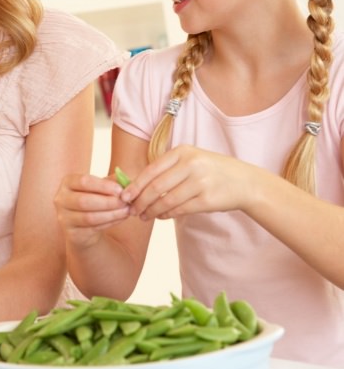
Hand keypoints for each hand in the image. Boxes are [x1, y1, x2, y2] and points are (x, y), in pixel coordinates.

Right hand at [54, 173, 130, 247]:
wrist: (83, 225)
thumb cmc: (93, 200)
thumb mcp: (100, 188)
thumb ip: (110, 182)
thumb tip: (123, 180)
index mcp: (67, 182)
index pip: (83, 181)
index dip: (103, 186)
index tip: (120, 190)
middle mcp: (61, 199)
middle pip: (84, 201)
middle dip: (108, 202)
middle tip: (125, 202)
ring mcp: (64, 218)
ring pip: (89, 217)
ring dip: (111, 214)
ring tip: (126, 211)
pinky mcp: (71, 233)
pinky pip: (92, 229)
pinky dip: (110, 223)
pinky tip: (120, 218)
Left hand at [120, 145, 251, 219]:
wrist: (245, 182)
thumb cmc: (211, 171)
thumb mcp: (191, 160)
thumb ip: (167, 168)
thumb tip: (136, 185)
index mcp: (183, 151)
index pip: (151, 170)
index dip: (135, 185)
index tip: (123, 197)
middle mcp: (191, 164)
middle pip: (156, 187)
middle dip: (140, 201)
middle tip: (131, 210)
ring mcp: (201, 182)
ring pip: (166, 200)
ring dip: (151, 211)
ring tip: (143, 216)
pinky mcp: (207, 199)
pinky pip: (179, 210)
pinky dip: (166, 215)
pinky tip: (160, 216)